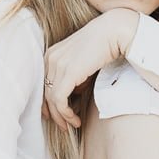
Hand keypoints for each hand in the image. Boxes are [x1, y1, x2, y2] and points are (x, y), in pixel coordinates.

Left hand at [41, 9, 135, 131]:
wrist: (114, 32)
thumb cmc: (104, 45)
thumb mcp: (83, 62)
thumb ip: (74, 77)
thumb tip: (73, 95)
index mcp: (51, 54)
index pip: (43, 84)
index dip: (48, 103)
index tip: (57, 115)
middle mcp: (50, 58)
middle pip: (45, 93)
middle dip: (53, 113)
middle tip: (63, 126)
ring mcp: (57, 65)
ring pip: (52, 99)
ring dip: (62, 116)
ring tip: (72, 125)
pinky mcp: (67, 73)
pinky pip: (60, 99)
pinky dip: (65, 113)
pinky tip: (75, 120)